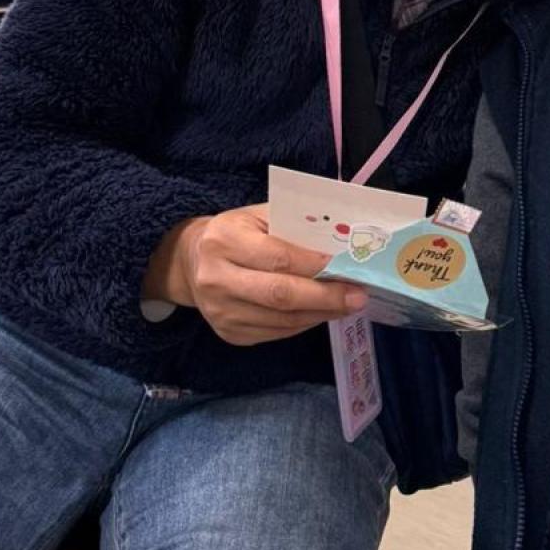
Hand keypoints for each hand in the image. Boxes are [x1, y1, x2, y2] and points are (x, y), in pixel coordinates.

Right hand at [144, 205, 366, 344]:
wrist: (191, 262)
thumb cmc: (235, 232)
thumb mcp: (257, 215)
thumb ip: (293, 225)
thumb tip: (342, 240)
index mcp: (223, 240)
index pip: (278, 256)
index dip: (315, 264)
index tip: (348, 264)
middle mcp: (217, 279)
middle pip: (280, 294)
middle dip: (325, 297)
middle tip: (358, 295)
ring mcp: (220, 312)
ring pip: (281, 320)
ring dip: (320, 313)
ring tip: (348, 304)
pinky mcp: (228, 334)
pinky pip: (276, 333)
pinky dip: (304, 323)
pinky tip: (322, 312)